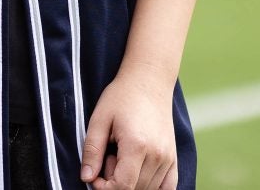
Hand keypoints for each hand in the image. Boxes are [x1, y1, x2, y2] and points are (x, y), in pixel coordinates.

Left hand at [79, 64, 177, 189]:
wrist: (149, 81)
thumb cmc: (121, 97)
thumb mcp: (99, 119)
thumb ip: (92, 151)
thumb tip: (86, 178)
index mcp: (137, 145)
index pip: (122, 186)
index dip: (104, 188)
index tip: (94, 175)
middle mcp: (157, 155)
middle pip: (134, 189)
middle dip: (115, 183)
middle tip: (109, 158)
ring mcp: (168, 157)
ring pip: (148, 189)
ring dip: (131, 183)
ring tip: (122, 158)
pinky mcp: (173, 158)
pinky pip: (168, 188)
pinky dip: (152, 188)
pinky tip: (138, 175)